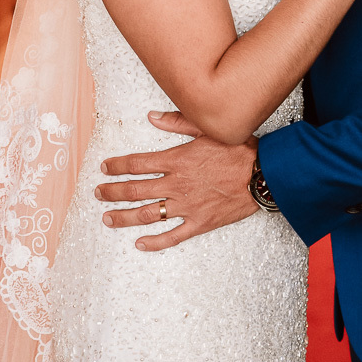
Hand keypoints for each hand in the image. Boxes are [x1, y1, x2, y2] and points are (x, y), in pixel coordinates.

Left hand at [96, 111, 258, 249]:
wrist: (264, 175)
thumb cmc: (239, 150)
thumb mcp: (208, 129)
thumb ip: (177, 122)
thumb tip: (151, 117)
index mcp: (177, 160)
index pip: (137, 163)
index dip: (117, 166)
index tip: (104, 168)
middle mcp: (177, 184)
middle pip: (135, 190)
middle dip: (112, 192)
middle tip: (98, 193)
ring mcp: (187, 206)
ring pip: (147, 214)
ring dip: (124, 217)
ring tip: (107, 218)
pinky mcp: (199, 223)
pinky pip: (172, 236)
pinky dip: (154, 242)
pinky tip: (140, 244)